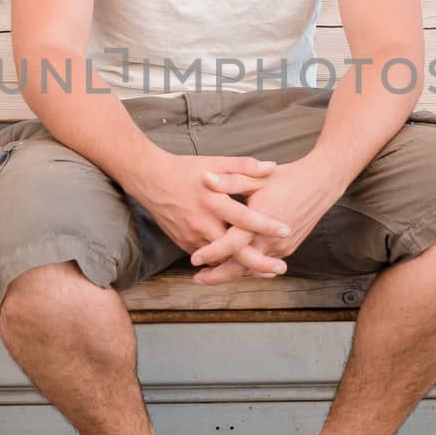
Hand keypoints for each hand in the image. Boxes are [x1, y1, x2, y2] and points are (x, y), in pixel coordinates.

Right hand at [128, 151, 295, 278]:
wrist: (149, 180)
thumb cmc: (184, 169)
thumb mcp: (214, 162)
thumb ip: (244, 166)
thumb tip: (272, 167)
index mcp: (212, 200)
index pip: (244, 217)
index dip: (266, 225)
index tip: (286, 231)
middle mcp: (202, 222)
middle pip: (234, 250)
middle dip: (259, 263)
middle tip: (281, 268)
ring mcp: (191, 236)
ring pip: (221, 259)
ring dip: (243, 267)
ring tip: (267, 272)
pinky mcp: (184, 243)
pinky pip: (208, 258)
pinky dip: (224, 263)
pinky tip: (241, 267)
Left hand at [189, 157, 342, 285]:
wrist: (320, 184)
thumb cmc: (287, 178)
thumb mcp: (257, 177)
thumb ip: (230, 181)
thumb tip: (205, 178)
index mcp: (261, 219)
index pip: (233, 243)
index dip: (212, 252)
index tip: (194, 259)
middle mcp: (272, 239)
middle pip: (242, 266)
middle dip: (218, 275)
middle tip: (198, 279)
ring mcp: (282, 247)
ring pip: (253, 268)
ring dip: (233, 273)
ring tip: (211, 275)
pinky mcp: (289, 249)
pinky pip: (265, 263)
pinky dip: (249, 267)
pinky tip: (235, 266)